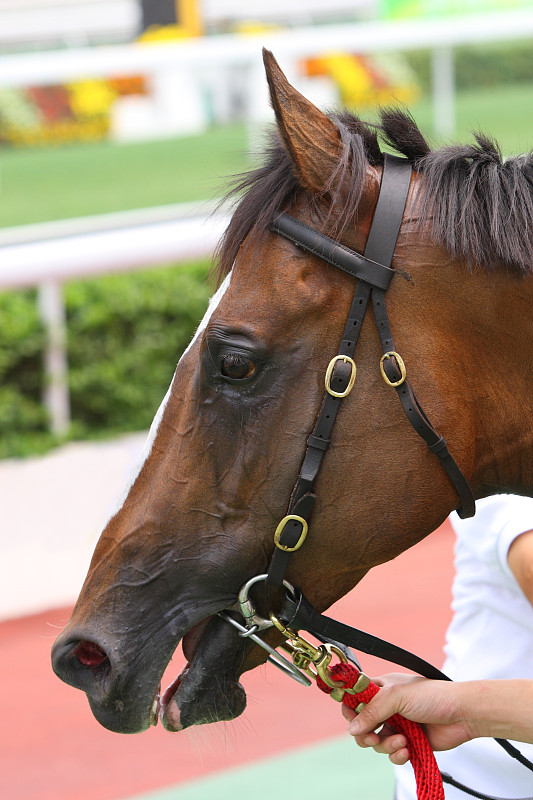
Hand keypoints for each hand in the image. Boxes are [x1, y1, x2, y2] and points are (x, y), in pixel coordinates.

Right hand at [343, 673, 473, 764]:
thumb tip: (352, 728)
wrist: (461, 715)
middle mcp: (387, 707)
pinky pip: (392, 754)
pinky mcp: (408, 743)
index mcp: (381, 689)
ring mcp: (397, 725)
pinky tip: (407, 749)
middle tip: (373, 737)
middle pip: (362, 724)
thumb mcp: (397, 697)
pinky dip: (397, 755)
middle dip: (365, 733)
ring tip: (401, 741)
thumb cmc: (433, 696)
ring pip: (376, 742)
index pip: (355, 698)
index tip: (351, 718)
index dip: (350, 708)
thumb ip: (372, 711)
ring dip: (386, 745)